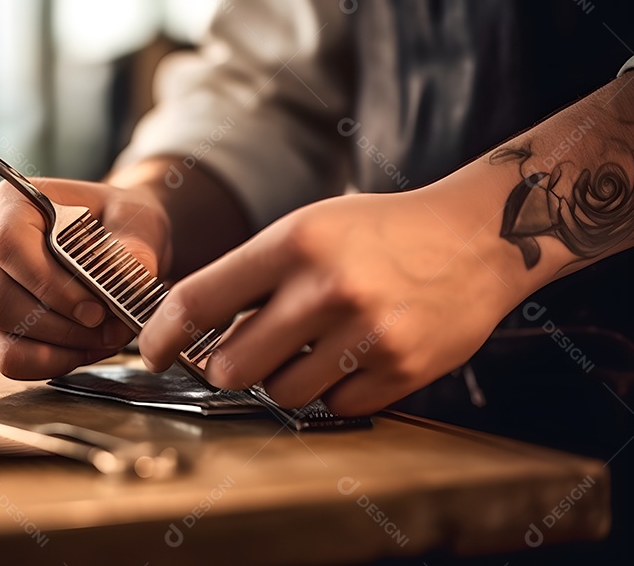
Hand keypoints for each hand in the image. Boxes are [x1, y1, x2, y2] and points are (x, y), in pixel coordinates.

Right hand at [0, 177, 170, 378]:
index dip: (49, 284)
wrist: (119, 243)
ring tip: (105, 338)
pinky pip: (8, 358)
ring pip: (0, 331)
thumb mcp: (139, 223)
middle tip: (107, 328)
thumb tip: (129, 276)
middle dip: (59, 324)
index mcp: (13, 203)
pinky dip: (51, 362)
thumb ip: (136, 246)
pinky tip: (85, 348)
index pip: (8, 243)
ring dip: (59, 345)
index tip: (95, 308)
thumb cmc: (120, 226)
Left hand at [138, 186, 526, 415]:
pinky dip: (331, 390)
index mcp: (295, 242)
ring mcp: (367, 333)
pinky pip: (334, 406)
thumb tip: (191, 326)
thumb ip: (253, 275)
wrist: (478, 237)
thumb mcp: (309, 228)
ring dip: (281, 380)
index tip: (154, 351)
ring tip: (309, 348)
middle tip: (238, 356)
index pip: (200, 299)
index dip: (163, 334)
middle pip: (231, 366)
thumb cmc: (381, 232)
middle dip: (224, 368)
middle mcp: (328, 288)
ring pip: (281, 393)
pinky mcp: (402, 369)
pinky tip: (351, 357)